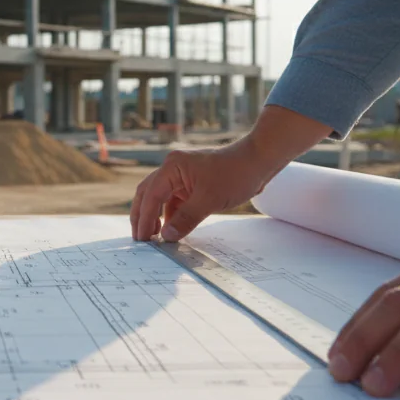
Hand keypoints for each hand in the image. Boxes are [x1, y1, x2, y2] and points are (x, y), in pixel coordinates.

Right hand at [129, 142, 272, 241]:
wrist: (259, 161)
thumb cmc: (236, 173)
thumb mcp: (209, 200)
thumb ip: (185, 219)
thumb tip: (167, 237)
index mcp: (172, 167)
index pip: (151, 195)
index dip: (144, 218)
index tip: (142, 239)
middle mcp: (172, 168)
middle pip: (148, 193)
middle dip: (142, 216)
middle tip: (140, 239)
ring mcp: (181, 175)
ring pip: (160, 198)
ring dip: (156, 217)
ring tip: (154, 237)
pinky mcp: (191, 183)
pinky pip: (174, 200)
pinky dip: (171, 215)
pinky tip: (171, 229)